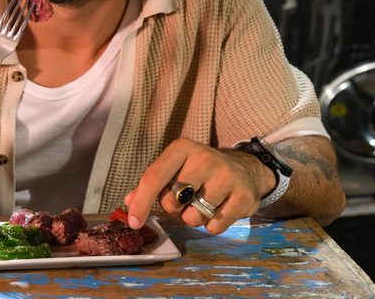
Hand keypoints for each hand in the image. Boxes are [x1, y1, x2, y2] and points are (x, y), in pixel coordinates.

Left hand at [124, 137, 275, 234]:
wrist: (244, 168)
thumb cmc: (200, 170)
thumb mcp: (175, 168)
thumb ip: (151, 184)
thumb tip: (129, 202)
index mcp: (181, 148)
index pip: (154, 177)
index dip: (141, 202)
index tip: (133, 222)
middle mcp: (204, 158)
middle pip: (172, 202)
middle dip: (174, 209)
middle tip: (186, 199)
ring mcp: (226, 176)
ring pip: (193, 218)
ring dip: (194, 218)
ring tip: (204, 203)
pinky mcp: (243, 196)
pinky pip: (214, 227)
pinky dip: (212, 226)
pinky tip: (220, 209)